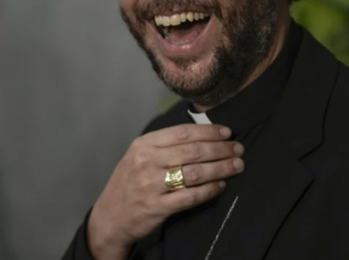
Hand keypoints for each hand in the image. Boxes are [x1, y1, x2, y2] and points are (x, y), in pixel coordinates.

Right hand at [87, 124, 244, 259]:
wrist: (109, 217)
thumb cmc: (130, 182)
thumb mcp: (139, 155)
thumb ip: (165, 144)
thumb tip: (204, 134)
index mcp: (143, 145)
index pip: (183, 132)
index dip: (209, 131)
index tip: (227, 132)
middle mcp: (146, 162)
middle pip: (193, 151)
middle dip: (221, 149)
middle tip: (238, 148)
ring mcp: (151, 185)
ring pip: (195, 173)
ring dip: (221, 168)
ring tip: (237, 166)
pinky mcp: (157, 207)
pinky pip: (190, 196)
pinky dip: (210, 190)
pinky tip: (221, 186)